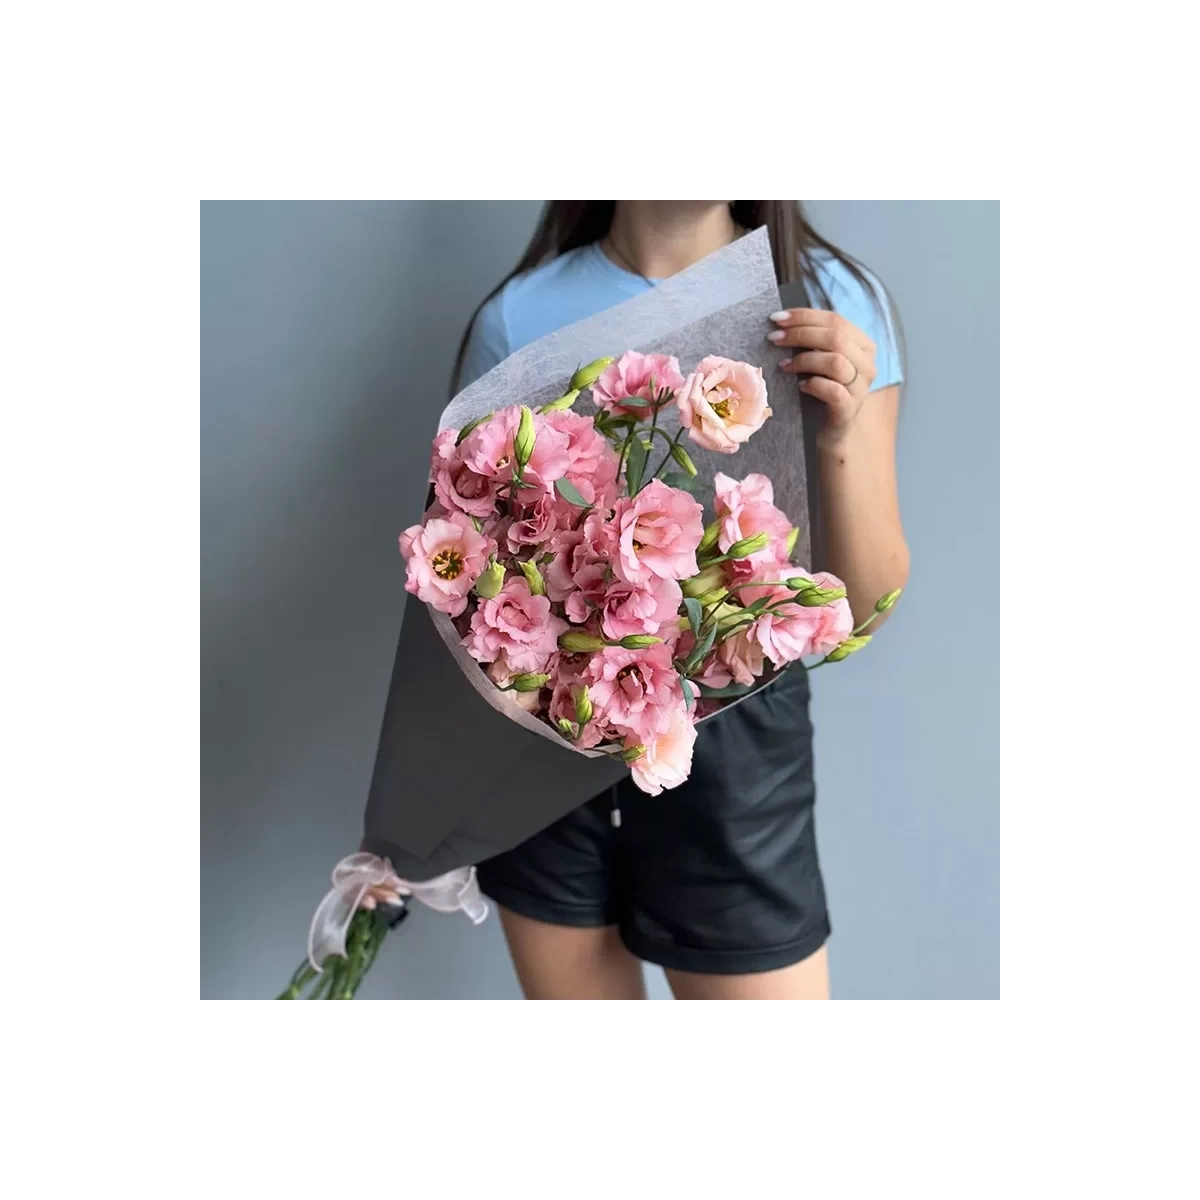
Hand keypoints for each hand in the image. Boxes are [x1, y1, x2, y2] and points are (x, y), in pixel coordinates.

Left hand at [768, 309, 876, 445]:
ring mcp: (861, 388)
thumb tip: (782, 321)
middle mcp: (866, 364)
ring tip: (783, 365)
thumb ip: (812, 340)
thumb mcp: (818, 360)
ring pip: (835, 362)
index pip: (835, 320)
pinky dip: (813, 385)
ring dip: (804, 359)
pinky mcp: (849, 409)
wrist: (828, 430)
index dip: (805, 316)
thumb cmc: (820, 391)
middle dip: (800, 334)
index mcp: (862, 345)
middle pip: (836, 337)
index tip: (776, 318)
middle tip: (774, 338)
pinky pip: (833, 391)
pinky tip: (800, 386)